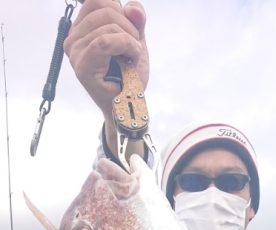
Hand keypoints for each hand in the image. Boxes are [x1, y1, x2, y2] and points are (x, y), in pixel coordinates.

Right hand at [64, 1, 148, 119]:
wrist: (129, 107)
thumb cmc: (129, 77)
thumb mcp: (135, 41)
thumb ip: (135, 20)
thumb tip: (132, 9)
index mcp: (82, 29)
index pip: (97, 0)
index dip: (120, 10)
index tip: (129, 32)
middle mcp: (73, 38)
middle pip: (105, 8)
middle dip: (129, 26)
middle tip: (133, 49)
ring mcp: (74, 51)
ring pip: (108, 24)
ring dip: (130, 40)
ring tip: (131, 58)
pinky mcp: (81, 64)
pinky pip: (105, 41)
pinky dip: (126, 46)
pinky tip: (130, 59)